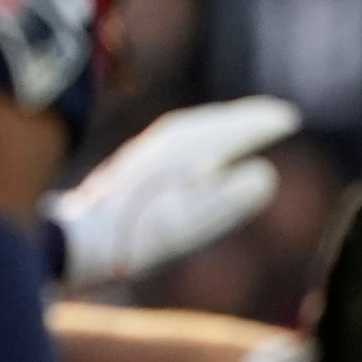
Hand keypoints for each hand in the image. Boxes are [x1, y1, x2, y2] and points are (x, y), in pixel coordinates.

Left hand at [46, 96, 297, 283]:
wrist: (71, 245)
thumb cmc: (130, 241)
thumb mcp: (185, 226)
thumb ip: (225, 200)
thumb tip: (264, 174)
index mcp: (174, 156)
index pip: (224, 131)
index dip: (257, 124)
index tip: (290, 118)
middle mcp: (156, 149)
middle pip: (206, 126)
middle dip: (242, 119)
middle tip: (278, 116)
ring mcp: (140, 162)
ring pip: (186, 135)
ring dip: (219, 128)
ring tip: (244, 131)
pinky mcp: (129, 177)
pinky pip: (172, 149)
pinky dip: (197, 145)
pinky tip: (201, 161)